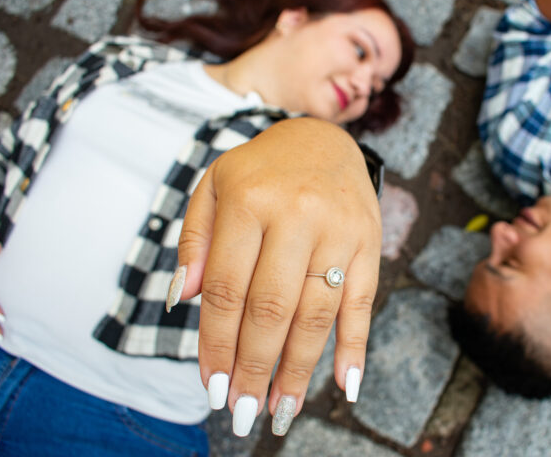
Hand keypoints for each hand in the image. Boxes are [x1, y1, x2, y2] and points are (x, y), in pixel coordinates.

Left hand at [174, 117, 380, 434]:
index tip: (212, 384)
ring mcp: (338, 229)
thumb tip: (181, 300)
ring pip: (315, 312)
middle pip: (271, 308)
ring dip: (298, 369)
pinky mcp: (370, 241)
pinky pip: (362, 301)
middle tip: (243, 411)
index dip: (216, 342)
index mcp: (248, 200)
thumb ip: (194, 240)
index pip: (226, 288)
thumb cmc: (261, 171)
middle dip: (254, 367)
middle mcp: (296, 214)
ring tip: (281, 410)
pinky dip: (355, 347)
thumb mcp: (213, 188)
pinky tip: (345, 385)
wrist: (323, 140)